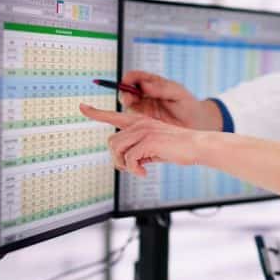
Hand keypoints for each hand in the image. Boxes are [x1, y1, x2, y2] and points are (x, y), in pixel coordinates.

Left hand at [79, 104, 204, 175]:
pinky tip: (145, 173)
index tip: (82, 107)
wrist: (197, 146)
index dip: (95, 112)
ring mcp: (144, 130)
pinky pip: (129, 159)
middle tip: (132, 168)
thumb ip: (137, 150)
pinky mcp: (149, 141)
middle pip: (111, 142)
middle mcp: (139, 123)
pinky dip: (135, 170)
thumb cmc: (177, 149)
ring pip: (117, 149)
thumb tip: (123, 162)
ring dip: (125, 165)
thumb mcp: (153, 148)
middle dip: (117, 159)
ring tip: (139, 170)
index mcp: (140, 122)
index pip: (113, 115)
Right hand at [119, 70, 221, 130]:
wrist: (196, 125)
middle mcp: (147, 95)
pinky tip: (133, 115)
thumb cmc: (189, 105)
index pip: (137, 77)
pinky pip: (133, 118)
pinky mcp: (145, 122)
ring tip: (130, 103)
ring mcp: (145, 108)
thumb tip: (144, 85)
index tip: (127, 80)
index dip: (129, 77)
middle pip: (129, 90)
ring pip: (129, 103)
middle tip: (128, 96)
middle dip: (125, 91)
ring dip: (126, 102)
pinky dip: (129, 116)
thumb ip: (162, 89)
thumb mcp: (178, 93)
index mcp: (154, 84)